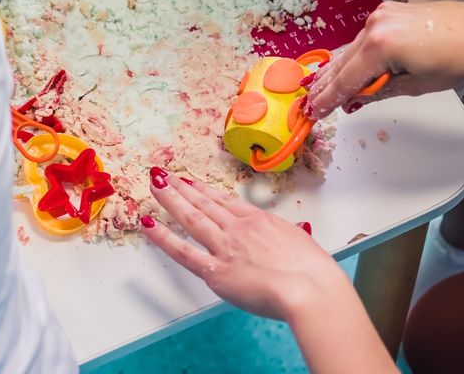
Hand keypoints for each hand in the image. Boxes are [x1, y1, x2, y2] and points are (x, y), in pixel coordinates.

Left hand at [140, 174, 350, 322]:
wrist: (309, 289)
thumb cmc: (315, 273)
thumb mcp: (304, 245)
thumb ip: (293, 239)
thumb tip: (297, 236)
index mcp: (261, 221)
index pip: (227, 202)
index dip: (207, 191)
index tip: (194, 183)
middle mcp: (239, 228)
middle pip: (205, 203)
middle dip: (183, 188)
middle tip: (165, 174)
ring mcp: (225, 246)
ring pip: (191, 217)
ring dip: (170, 199)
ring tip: (155, 184)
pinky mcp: (215, 270)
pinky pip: (182, 251)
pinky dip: (162, 237)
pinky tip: (147, 224)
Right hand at [304, 1, 463, 118]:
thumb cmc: (457, 60)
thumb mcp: (418, 85)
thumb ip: (382, 90)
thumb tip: (359, 98)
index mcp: (380, 46)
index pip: (348, 79)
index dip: (330, 98)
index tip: (313, 112)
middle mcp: (374, 25)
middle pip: (344, 61)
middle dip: (327, 84)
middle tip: (309, 103)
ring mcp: (380, 15)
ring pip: (353, 49)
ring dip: (340, 70)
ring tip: (321, 89)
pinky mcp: (389, 11)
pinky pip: (365, 38)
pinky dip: (355, 55)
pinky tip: (346, 68)